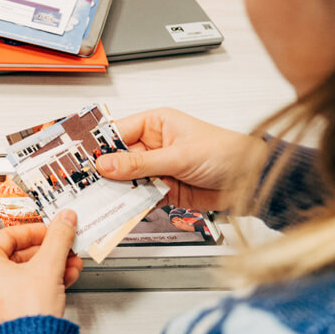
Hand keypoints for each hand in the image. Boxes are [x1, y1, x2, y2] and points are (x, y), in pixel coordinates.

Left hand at [0, 210, 81, 333]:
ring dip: (49, 267)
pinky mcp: (0, 313)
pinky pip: (20, 290)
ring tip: (70, 265)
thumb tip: (63, 221)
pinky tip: (62, 280)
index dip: (36, 231)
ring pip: (21, 274)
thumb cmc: (25, 315)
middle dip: (48, 252)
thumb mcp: (48, 267)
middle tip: (66, 248)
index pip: (8, 235)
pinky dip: (40, 283)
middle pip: (16, 255)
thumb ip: (58, 239)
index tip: (54, 229)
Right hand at [93, 108, 261, 210]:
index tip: (81, 159)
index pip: (117, 133)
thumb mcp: (180, 156)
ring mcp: (157, 169)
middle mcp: (153, 146)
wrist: (253, 181)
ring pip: (126, 181)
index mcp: (156, 125)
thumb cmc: (228, 153)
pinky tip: (121, 209)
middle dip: (104, 173)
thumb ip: (140, 163)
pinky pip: (139, 197)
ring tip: (100, 199)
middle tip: (85, 184)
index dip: (98, 146)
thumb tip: (107, 165)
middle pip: (117, 159)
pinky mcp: (163, 190)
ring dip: (116, 191)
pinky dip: (131, 204)